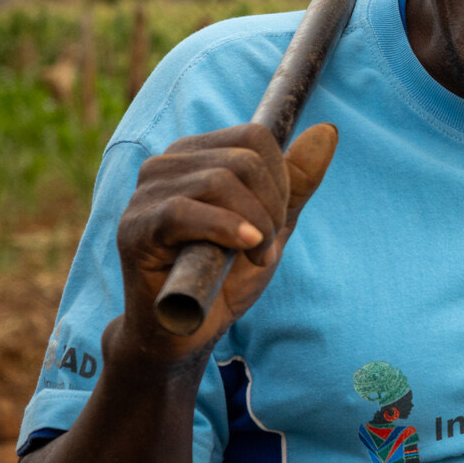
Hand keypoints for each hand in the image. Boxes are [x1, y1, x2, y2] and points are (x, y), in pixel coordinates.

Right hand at [114, 123, 338, 365]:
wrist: (185, 331)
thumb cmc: (224, 275)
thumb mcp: (273, 224)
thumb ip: (298, 180)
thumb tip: (328, 131)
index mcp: (196, 153)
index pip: (255, 137)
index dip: (281, 179)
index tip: (277, 221)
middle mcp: (165, 164)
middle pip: (244, 159)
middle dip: (272, 207)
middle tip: (266, 247)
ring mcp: (145, 193)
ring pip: (220, 182)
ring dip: (256, 226)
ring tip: (254, 256)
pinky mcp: (135, 227)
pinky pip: (183, 211)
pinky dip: (225, 229)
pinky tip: (245, 248)